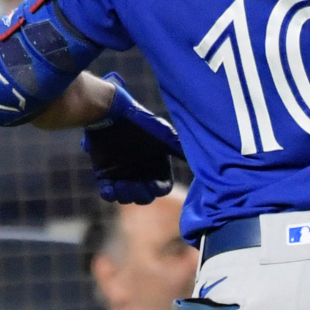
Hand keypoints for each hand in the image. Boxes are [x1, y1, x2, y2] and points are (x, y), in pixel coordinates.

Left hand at [81, 73, 183, 204]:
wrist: (112, 113)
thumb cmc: (141, 123)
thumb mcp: (165, 136)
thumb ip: (180, 150)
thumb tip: (205, 159)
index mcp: (158, 165)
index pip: (162, 188)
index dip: (157, 189)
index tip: (152, 185)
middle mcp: (142, 172)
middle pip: (144, 196)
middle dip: (139, 194)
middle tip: (130, 185)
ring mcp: (123, 174)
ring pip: (126, 197)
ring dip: (125, 196)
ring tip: (119, 186)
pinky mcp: (105, 174)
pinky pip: (108, 192)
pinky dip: (109, 194)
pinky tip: (110, 188)